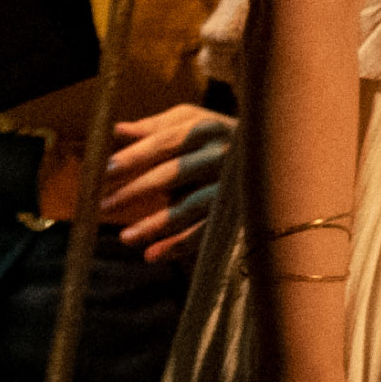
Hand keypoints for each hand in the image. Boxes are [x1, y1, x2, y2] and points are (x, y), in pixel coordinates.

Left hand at [104, 97, 232, 264]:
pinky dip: (178, 245)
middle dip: (137, 190)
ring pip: (191, 206)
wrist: (276, 155)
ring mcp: (235, 185)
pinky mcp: (240, 212)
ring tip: (125, 238)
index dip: (137, 155)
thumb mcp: (190, 125)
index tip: (106, 170)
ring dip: (155, 224)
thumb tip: (115, 130)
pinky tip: (151, 256)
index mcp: (209, 128)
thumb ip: (154, 129)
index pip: (167, 141)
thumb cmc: (216, 139)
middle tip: (104, 205)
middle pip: (176, 173)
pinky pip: (207, 231)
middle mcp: (226, 154)